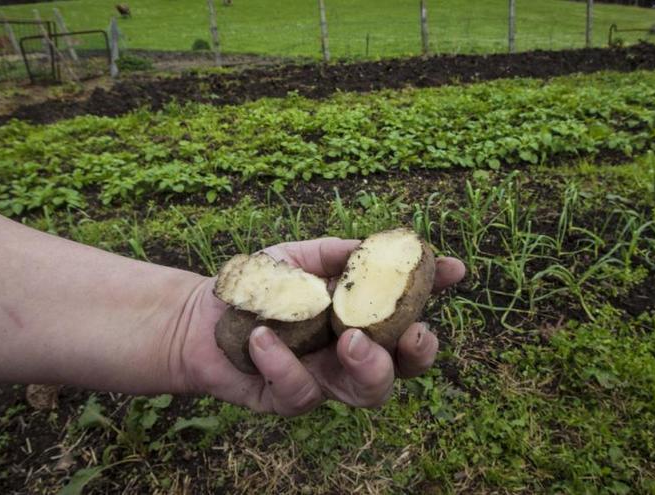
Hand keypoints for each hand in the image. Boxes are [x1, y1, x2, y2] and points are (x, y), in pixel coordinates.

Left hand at [174, 237, 465, 415]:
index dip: (436, 294)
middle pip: (404, 368)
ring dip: (369, 367)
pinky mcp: (288, 399)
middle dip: (418, 352)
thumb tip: (389, 242)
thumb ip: (341, 255)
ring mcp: (323, 380)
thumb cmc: (259, 287)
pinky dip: (281, 362)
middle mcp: (350, 355)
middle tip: (411, 332)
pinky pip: (299, 391)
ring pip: (367, 392)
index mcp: (361, 319)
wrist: (200, 316)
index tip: (454, 271)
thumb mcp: (301, 259)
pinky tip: (259, 337)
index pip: (408, 311)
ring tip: (348, 340)